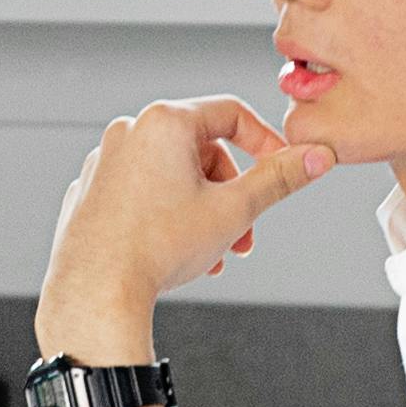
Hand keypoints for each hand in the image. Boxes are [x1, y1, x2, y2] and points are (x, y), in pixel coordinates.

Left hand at [38, 98, 333, 361]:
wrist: (96, 292)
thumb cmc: (157, 248)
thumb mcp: (234, 210)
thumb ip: (279, 178)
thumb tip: (316, 157)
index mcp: (164, 122)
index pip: (232, 113)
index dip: (266, 142)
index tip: (282, 169)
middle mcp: (128, 132)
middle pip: (201, 149)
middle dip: (230, 193)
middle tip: (242, 235)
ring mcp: (103, 162)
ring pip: (171, 175)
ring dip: (201, 210)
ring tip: (209, 253)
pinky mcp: (88, 192)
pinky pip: (140, 193)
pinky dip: (164, 215)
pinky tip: (171, 251)